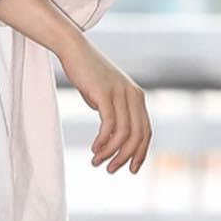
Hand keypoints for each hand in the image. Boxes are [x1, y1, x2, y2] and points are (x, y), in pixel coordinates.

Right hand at [56, 33, 151, 174]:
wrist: (75, 50)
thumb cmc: (89, 75)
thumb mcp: (107, 96)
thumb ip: (115, 113)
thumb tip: (112, 137)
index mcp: (137, 97)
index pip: (146, 132)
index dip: (140, 153)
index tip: (131, 169)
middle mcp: (133, 95)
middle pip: (137, 135)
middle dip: (126, 157)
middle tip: (111, 170)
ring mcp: (120, 93)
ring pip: (123, 133)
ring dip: (111, 152)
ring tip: (97, 162)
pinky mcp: (105, 93)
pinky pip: (109, 124)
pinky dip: (103, 140)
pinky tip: (94, 148)